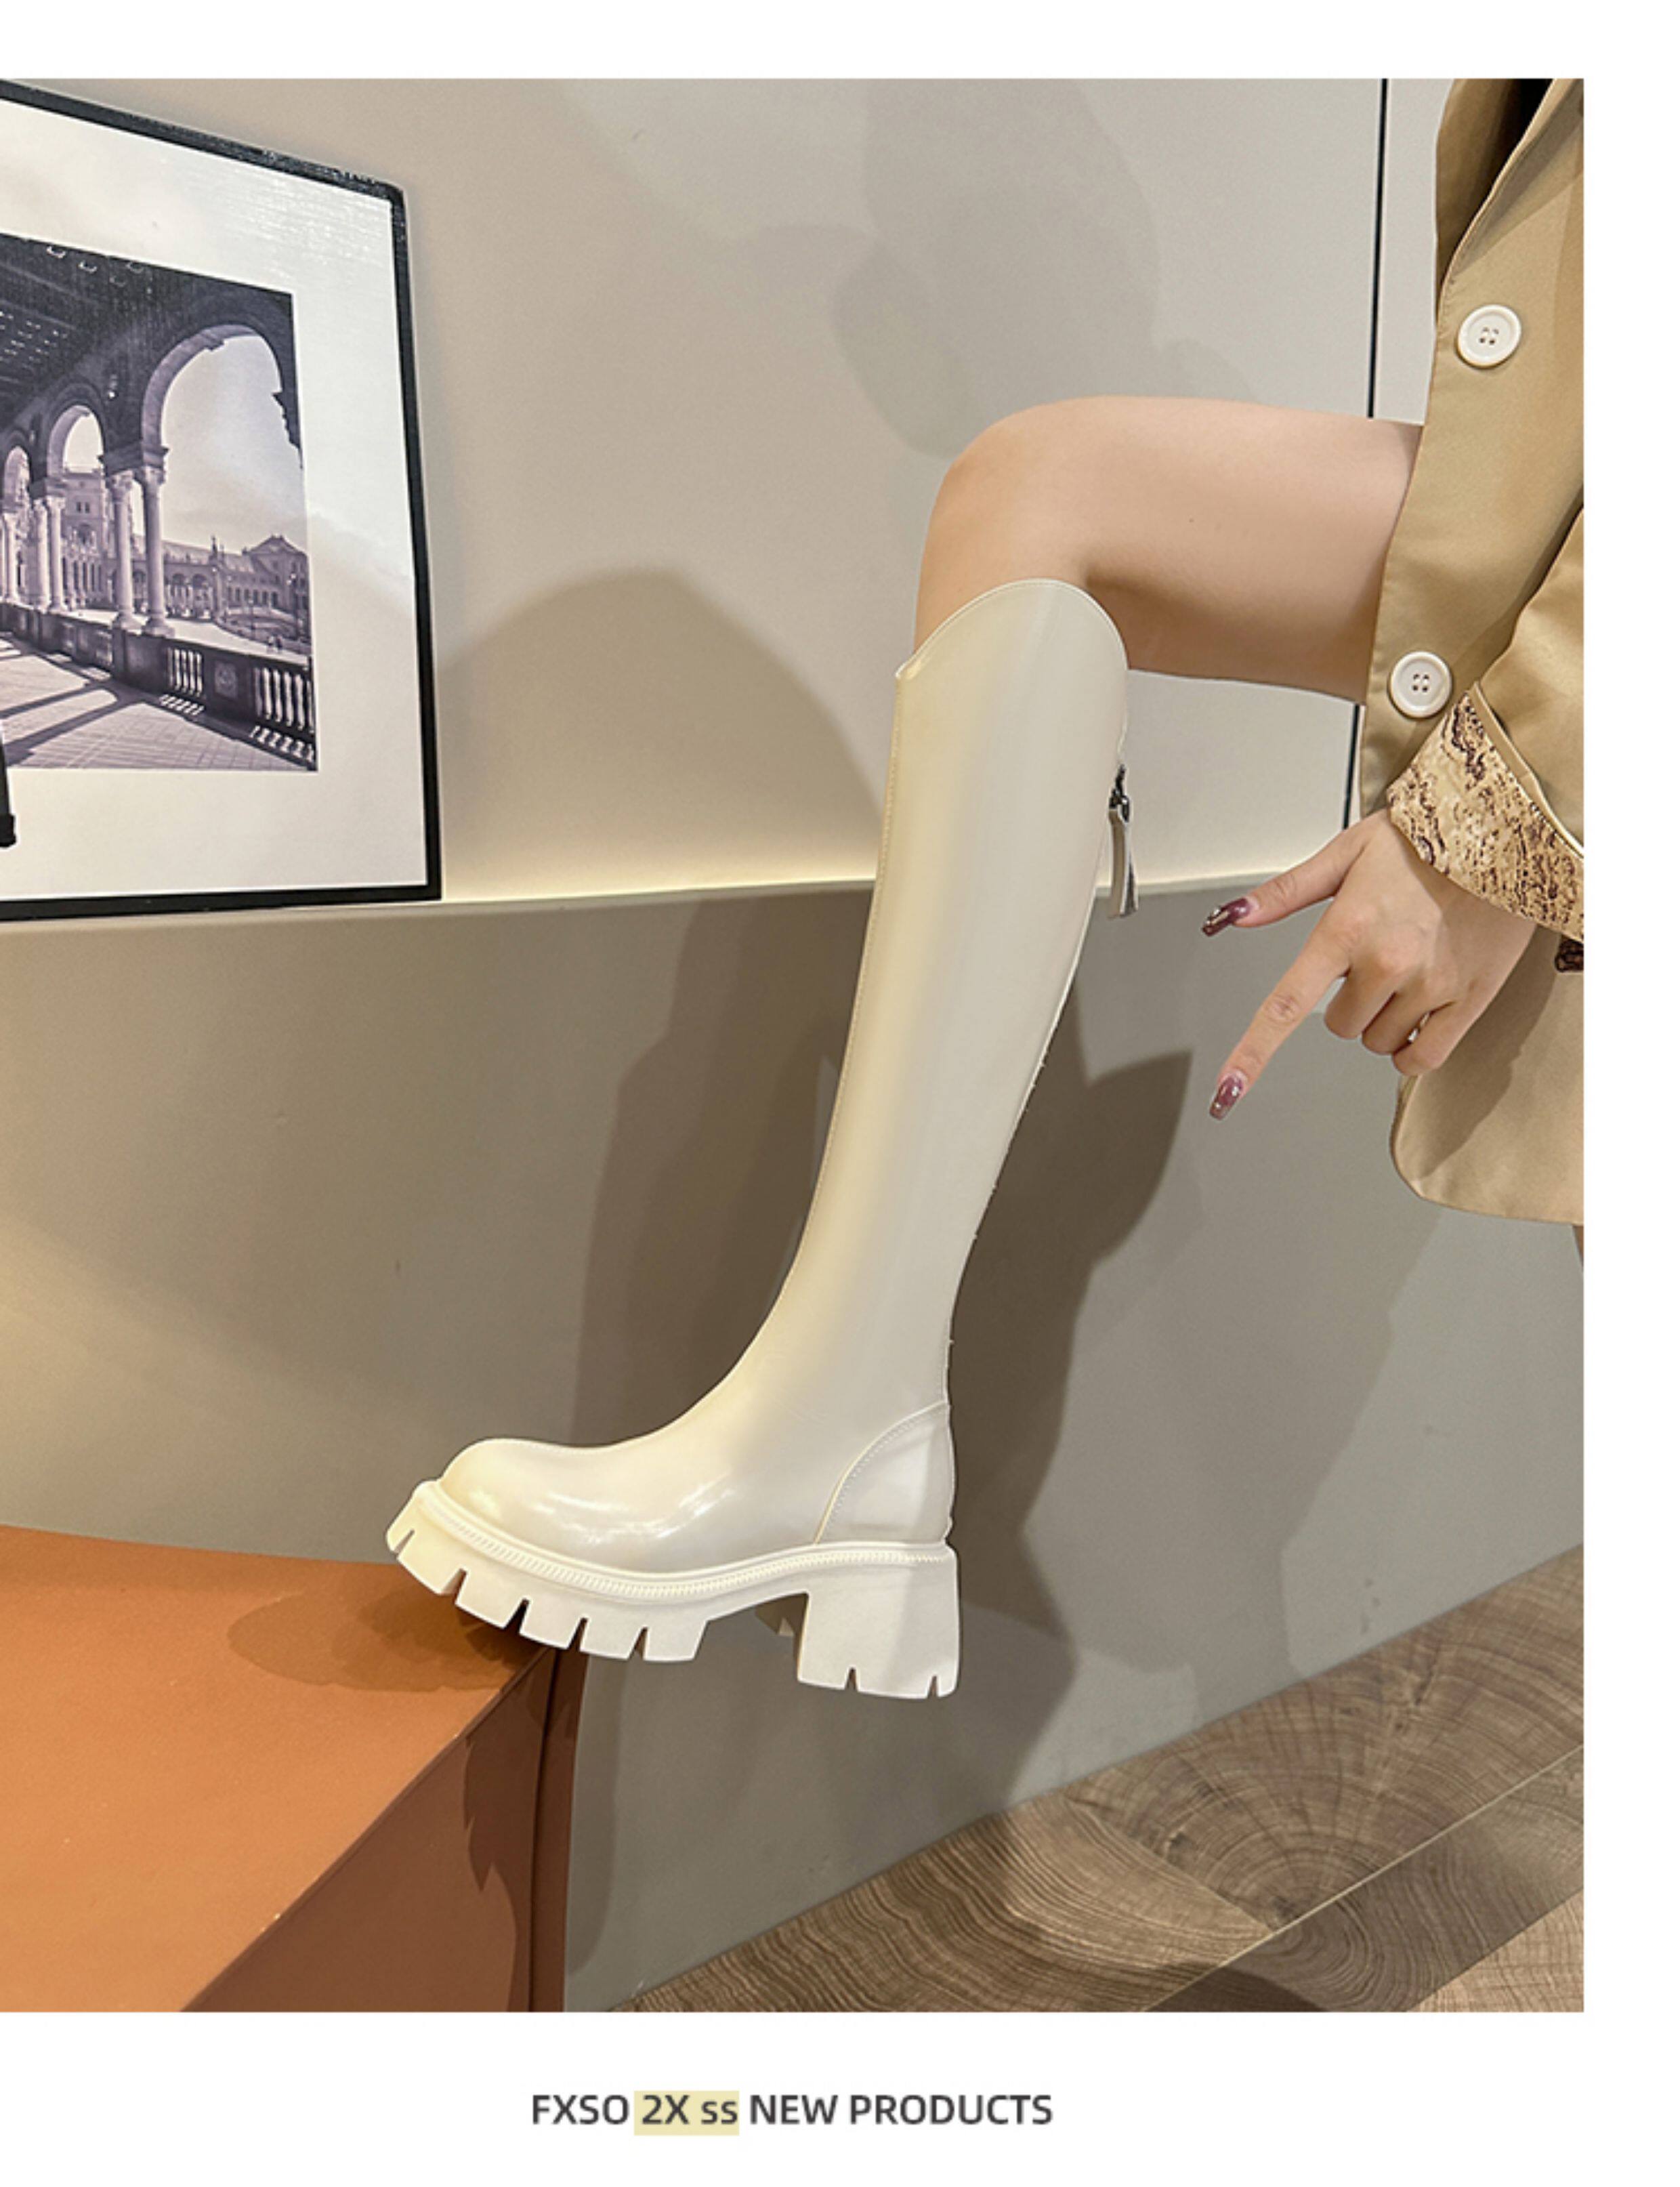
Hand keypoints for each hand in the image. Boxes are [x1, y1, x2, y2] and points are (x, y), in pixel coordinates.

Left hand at [1202, 810, 1535, 1118]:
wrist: (1503, 832)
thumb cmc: (1423, 841)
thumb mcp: (1346, 852)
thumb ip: (1286, 892)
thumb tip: (1234, 917)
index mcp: (1345, 929)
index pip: (1287, 1006)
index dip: (1253, 1053)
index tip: (1228, 1090)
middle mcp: (1385, 963)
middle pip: (1340, 1027)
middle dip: (1350, 1002)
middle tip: (1374, 959)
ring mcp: (1430, 985)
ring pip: (1380, 1042)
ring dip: (1384, 1019)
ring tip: (1408, 969)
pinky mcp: (1470, 999)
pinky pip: (1424, 1057)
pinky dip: (1413, 1049)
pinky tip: (1420, 1016)